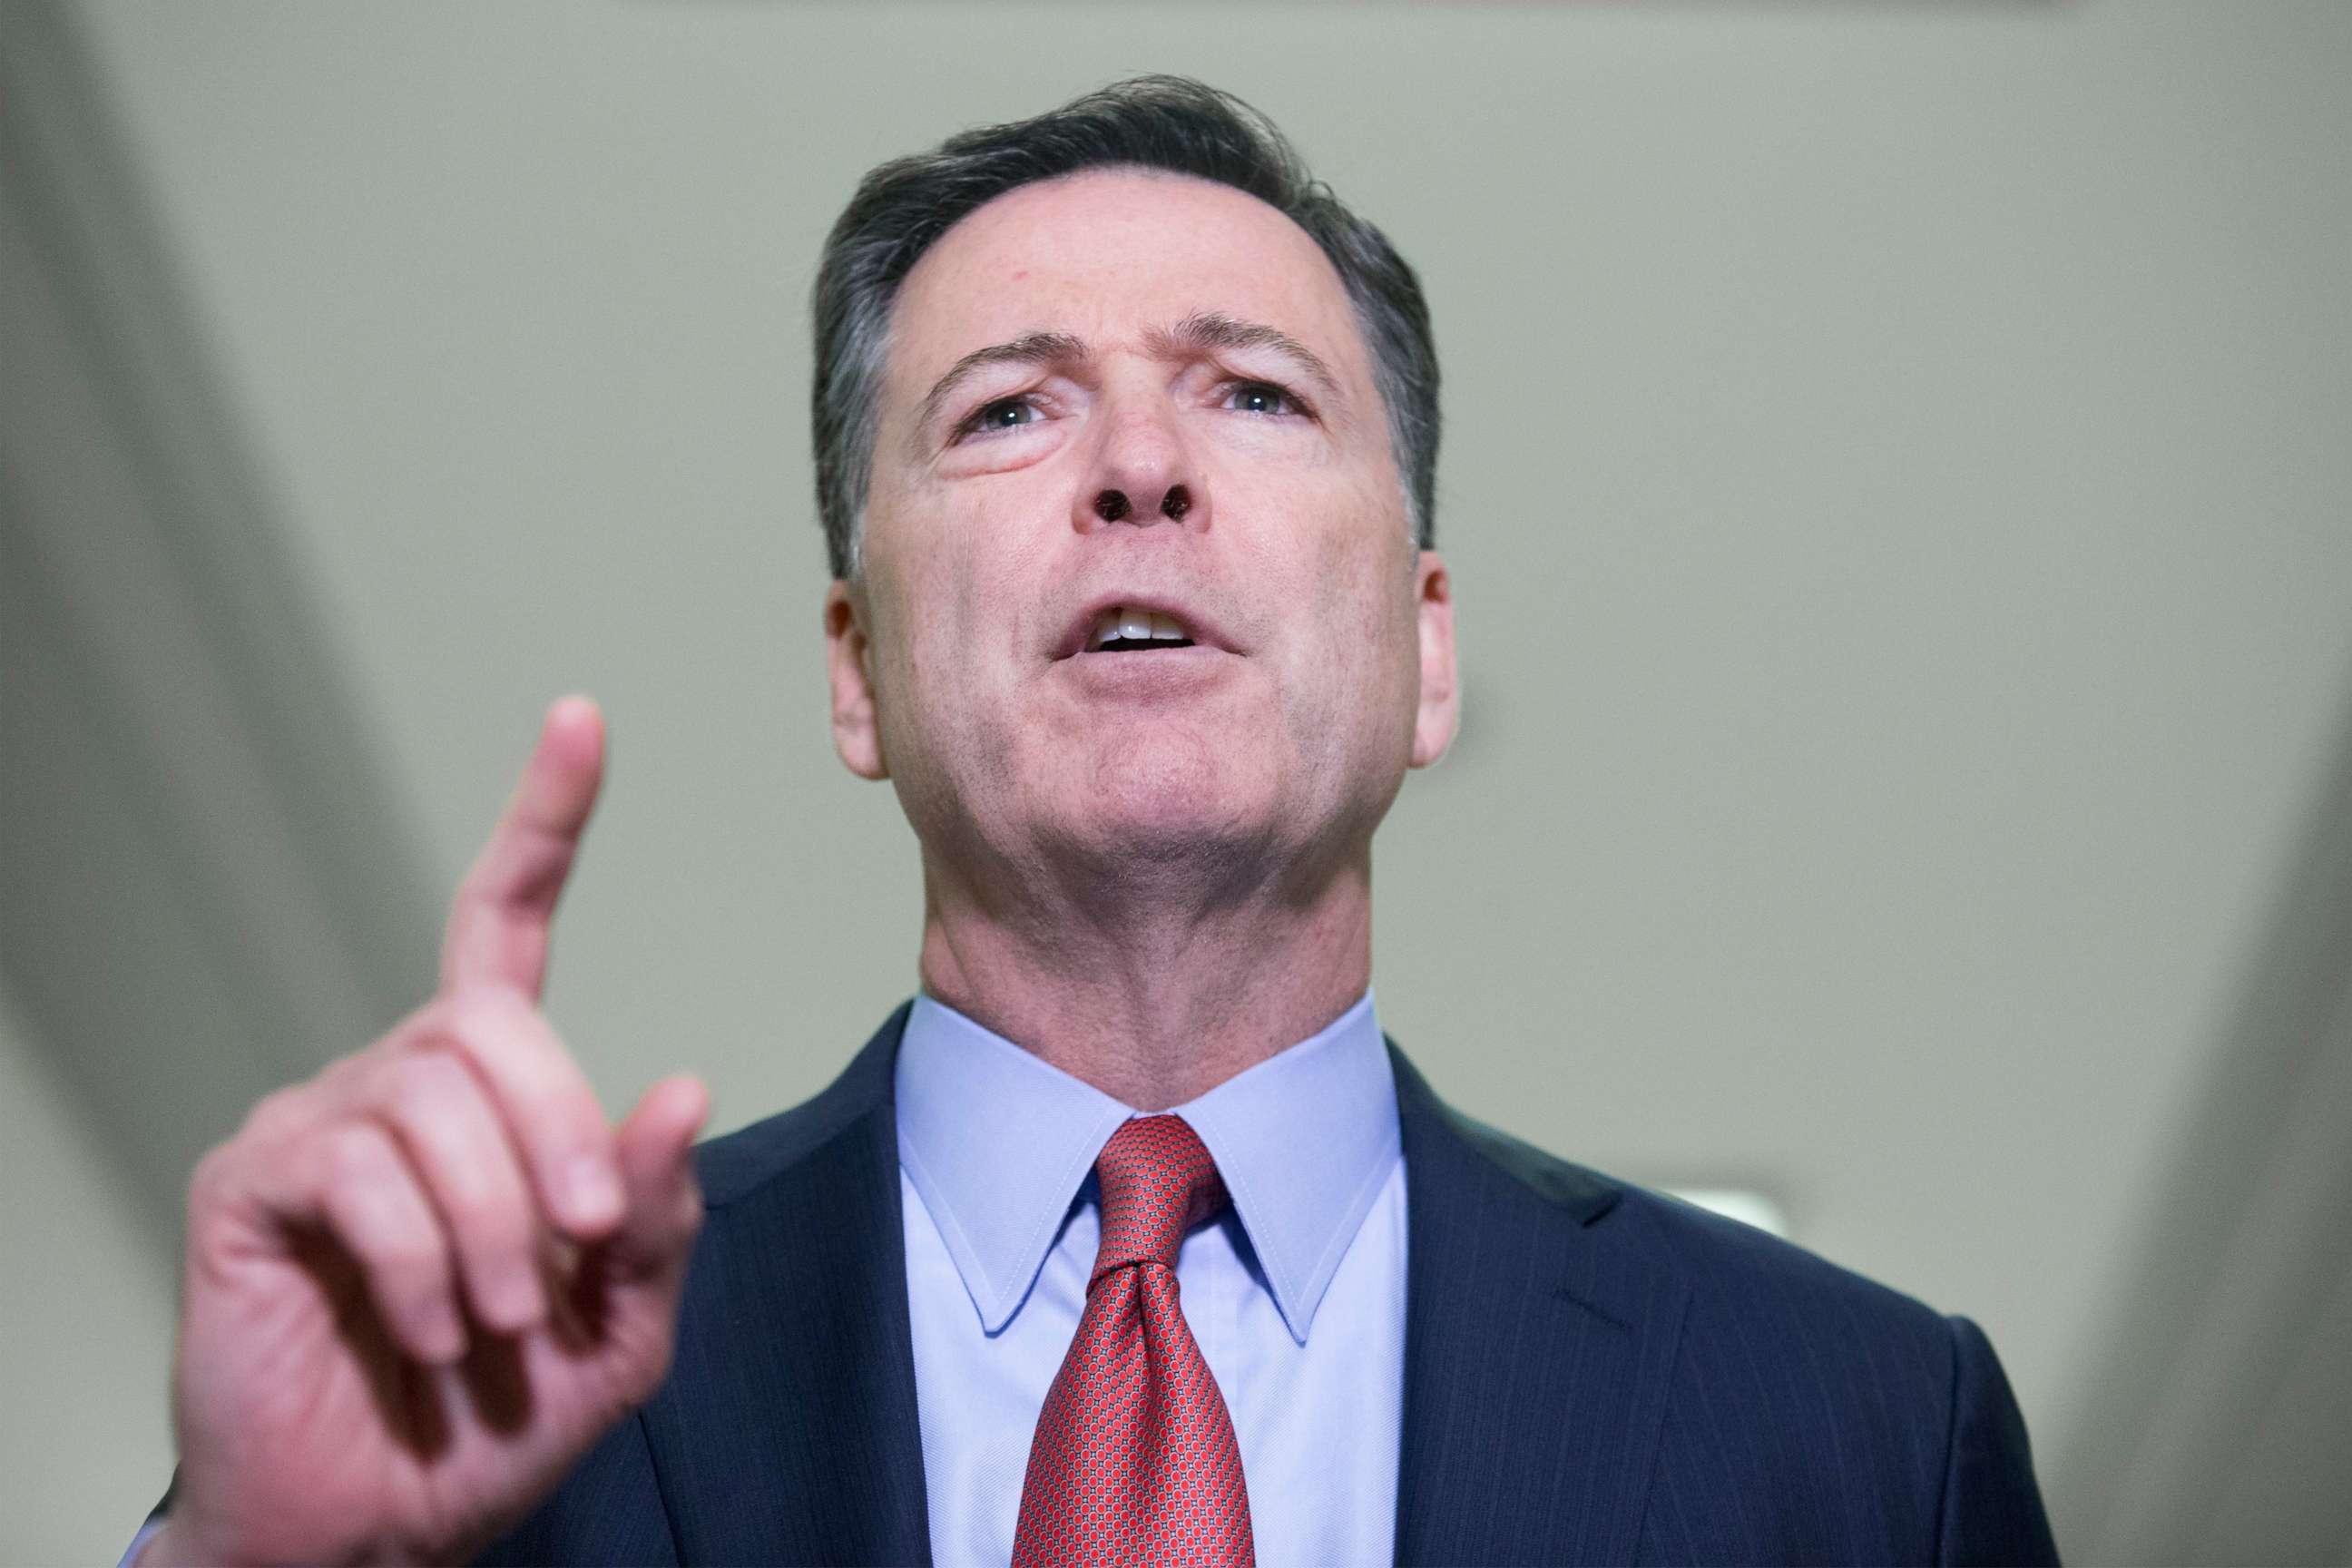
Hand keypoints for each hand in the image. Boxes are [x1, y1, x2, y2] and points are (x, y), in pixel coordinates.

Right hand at [148, 698, 707, 1566]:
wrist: (376, 1526)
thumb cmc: (500, 1416)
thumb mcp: (624, 1324)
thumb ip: (657, 1212)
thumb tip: (678, 1082)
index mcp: (492, 1094)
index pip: (506, 925)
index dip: (544, 821)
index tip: (580, 719)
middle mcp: (400, 1081)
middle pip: (492, 1025)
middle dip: (557, 1138)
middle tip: (577, 1252)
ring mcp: (319, 1124)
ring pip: (429, 1098)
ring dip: (491, 1223)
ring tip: (498, 1322)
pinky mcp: (253, 1182)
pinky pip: (353, 1170)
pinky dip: (418, 1260)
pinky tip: (431, 1331)